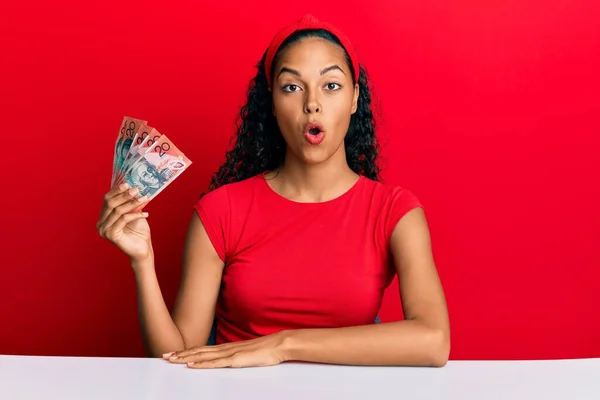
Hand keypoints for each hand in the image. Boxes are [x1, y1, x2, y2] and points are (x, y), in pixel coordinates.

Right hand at [97, 183, 152, 263]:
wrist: (143, 249)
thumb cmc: (139, 231)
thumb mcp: (135, 213)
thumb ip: (131, 202)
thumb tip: (136, 187)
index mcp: (104, 216)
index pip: (107, 199)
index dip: (116, 190)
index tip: (128, 183)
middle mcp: (101, 223)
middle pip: (110, 203)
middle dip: (124, 195)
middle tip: (137, 189)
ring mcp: (104, 230)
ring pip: (118, 211)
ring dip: (132, 203)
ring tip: (144, 199)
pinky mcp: (111, 235)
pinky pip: (123, 219)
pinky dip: (135, 214)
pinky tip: (146, 213)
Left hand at [163, 332, 289, 368]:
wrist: (278, 344)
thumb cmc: (266, 351)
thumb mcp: (247, 354)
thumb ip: (236, 357)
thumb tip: (229, 362)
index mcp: (227, 347)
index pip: (203, 349)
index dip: (187, 351)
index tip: (174, 353)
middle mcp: (225, 348)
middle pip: (198, 351)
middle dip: (180, 353)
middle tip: (164, 355)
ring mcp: (229, 353)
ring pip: (202, 356)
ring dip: (185, 357)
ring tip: (171, 359)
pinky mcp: (235, 360)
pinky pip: (215, 363)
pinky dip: (201, 364)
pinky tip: (191, 365)